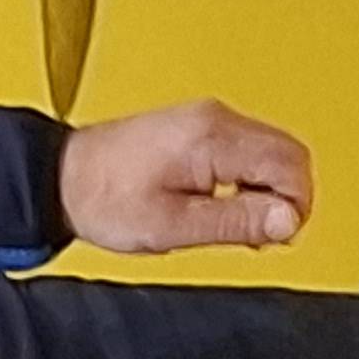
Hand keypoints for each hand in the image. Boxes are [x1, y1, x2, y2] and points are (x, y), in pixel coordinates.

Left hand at [60, 99, 313, 255]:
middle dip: (287, 201)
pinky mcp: (202, 128)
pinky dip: (252, 181)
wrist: (64, 178)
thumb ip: (236, 222)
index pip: (291, 165)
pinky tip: (227, 205)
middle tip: (259, 237)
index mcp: (213, 139)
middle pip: (290, 155)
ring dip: (269, 192)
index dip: (293, 209)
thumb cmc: (105, 199)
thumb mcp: (173, 225)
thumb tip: (287, 221)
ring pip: (274, 152)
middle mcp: (217, 119)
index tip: (272, 238)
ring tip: (237, 225)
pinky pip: (250, 151)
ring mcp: (211, 119)